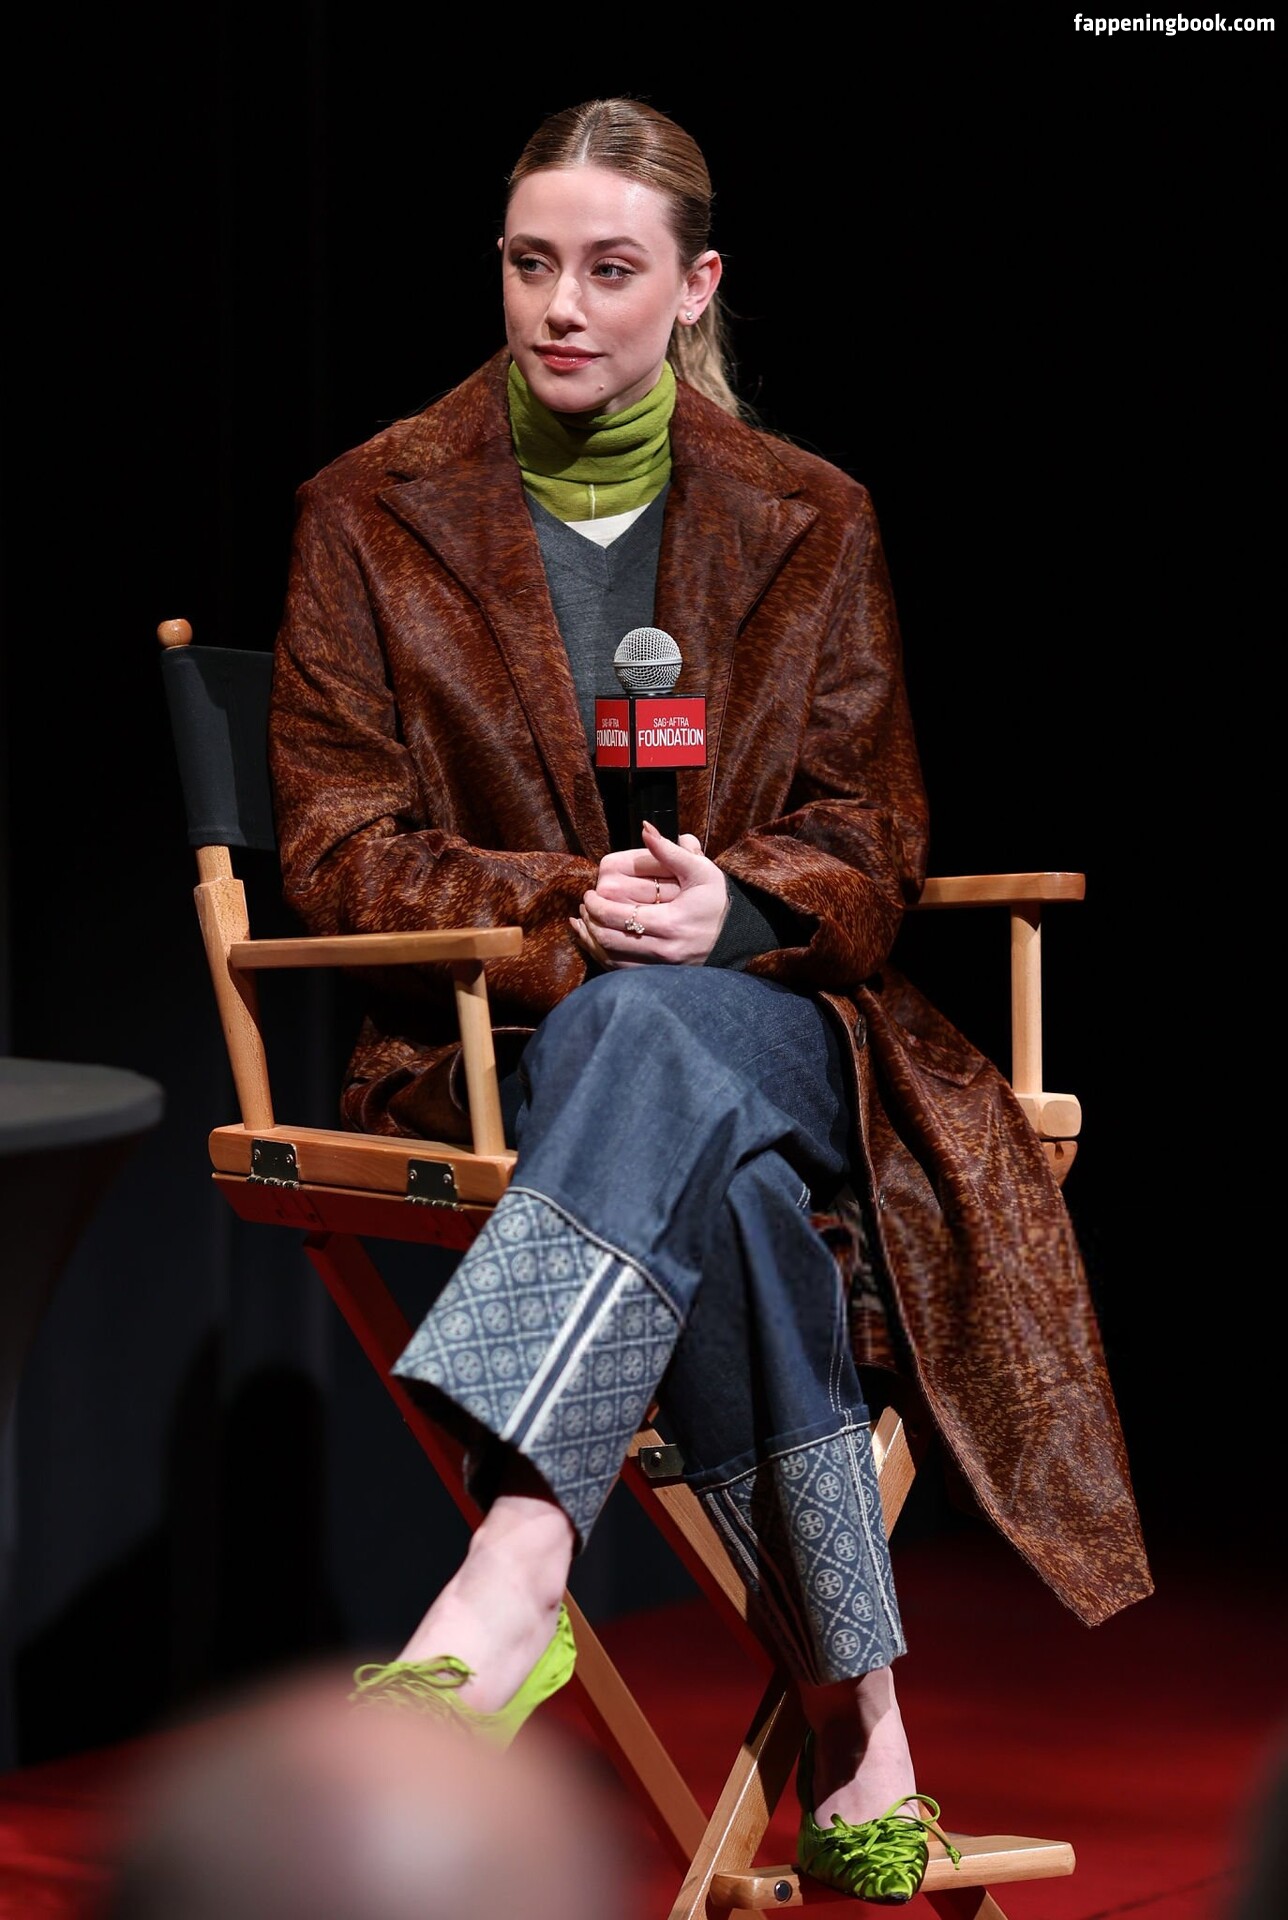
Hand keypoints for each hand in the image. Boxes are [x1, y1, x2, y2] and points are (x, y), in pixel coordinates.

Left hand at [570, 821, 730, 968]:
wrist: (735, 936)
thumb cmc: (715, 900)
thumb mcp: (701, 871)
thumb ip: (670, 851)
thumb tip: (645, 828)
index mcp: (671, 923)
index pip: (618, 916)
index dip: (596, 905)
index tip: (590, 893)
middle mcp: (664, 949)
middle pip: (609, 939)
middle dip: (590, 921)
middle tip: (586, 905)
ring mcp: (661, 967)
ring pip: (611, 959)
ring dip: (591, 940)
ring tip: (584, 922)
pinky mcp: (658, 975)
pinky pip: (620, 971)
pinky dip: (601, 956)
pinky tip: (592, 941)